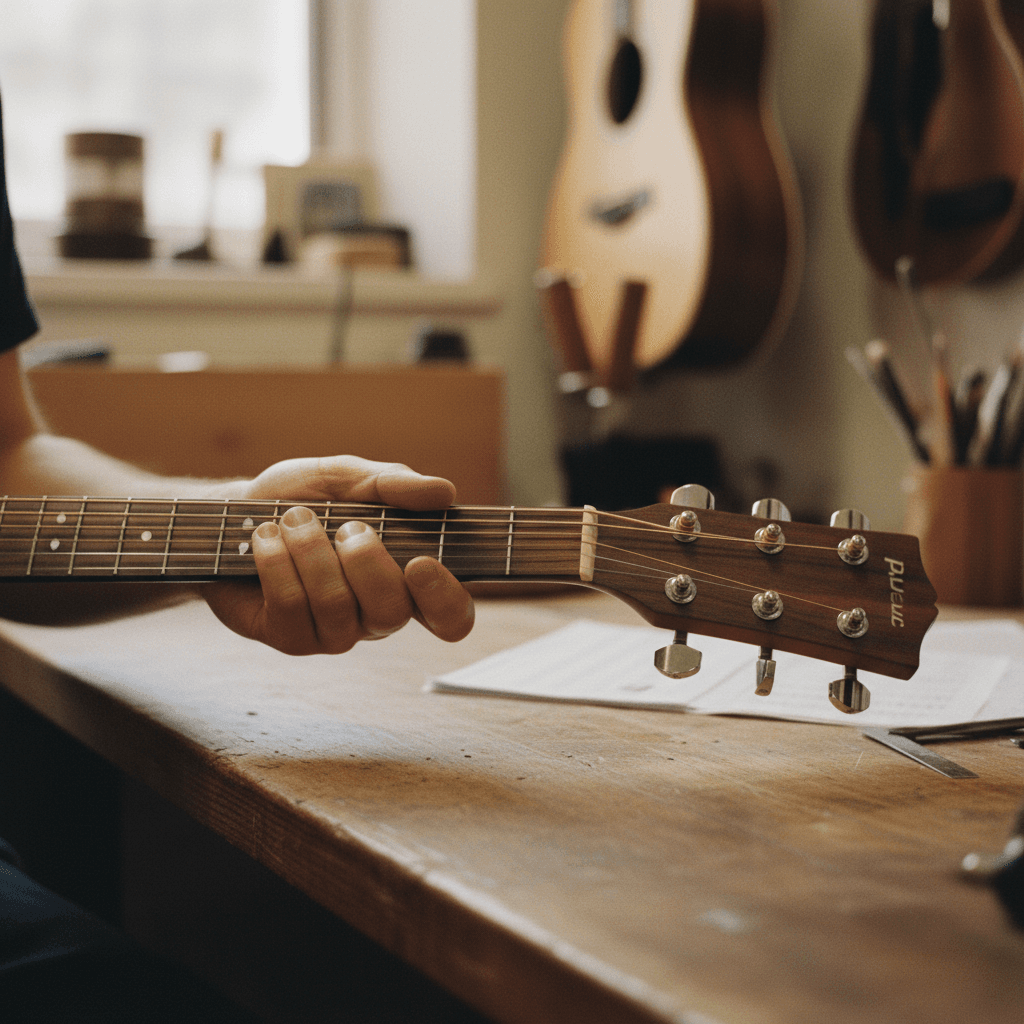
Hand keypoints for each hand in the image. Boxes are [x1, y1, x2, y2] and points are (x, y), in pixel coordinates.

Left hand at [201, 455, 474, 654]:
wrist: (235, 510)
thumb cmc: (302, 496)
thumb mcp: (348, 477)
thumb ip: (394, 483)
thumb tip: (444, 492)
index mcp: (407, 579)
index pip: (451, 616)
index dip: (445, 598)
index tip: (420, 562)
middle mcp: (376, 614)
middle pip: (392, 613)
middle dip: (364, 560)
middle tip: (345, 525)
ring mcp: (334, 632)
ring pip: (337, 607)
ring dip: (311, 551)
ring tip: (293, 519)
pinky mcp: (290, 638)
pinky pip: (292, 608)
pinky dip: (275, 561)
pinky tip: (266, 539)